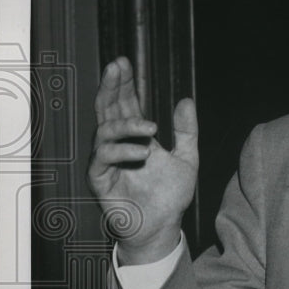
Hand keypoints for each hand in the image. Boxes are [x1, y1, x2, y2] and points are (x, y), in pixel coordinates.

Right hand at [87, 56, 198, 264]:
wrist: (164, 226)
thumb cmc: (170, 195)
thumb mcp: (188, 158)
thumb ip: (187, 131)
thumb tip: (186, 100)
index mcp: (136, 136)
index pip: (125, 103)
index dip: (123, 83)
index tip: (124, 62)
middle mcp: (118, 144)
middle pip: (108, 109)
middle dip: (111, 86)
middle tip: (116, 67)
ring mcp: (107, 161)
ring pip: (104, 131)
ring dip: (126, 124)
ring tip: (150, 128)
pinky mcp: (100, 179)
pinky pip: (103, 158)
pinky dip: (121, 151)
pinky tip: (142, 152)